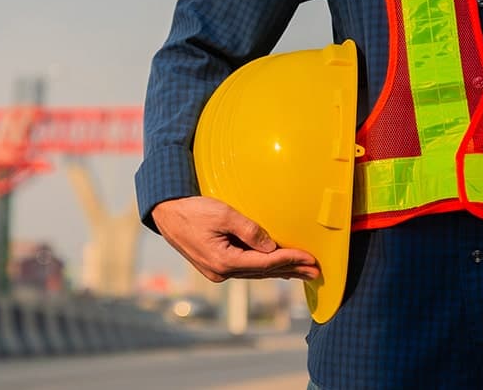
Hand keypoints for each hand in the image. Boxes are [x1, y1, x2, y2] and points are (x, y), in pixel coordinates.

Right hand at [152, 196, 319, 282]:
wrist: (166, 213)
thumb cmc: (192, 210)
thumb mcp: (222, 214)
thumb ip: (249, 230)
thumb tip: (271, 248)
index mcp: (223, 261)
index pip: (266, 263)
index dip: (290, 260)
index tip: (310, 258)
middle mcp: (221, 272)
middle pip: (263, 272)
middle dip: (291, 270)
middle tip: (316, 271)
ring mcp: (217, 271)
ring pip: (255, 272)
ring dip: (280, 271)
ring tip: (302, 272)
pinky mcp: (215, 265)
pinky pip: (246, 268)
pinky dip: (264, 267)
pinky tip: (276, 268)